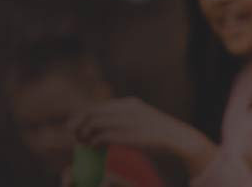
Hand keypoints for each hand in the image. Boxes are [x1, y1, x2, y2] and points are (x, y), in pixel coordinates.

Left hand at [73, 98, 216, 174]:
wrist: (178, 139)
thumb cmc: (159, 134)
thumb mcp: (142, 120)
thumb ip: (125, 120)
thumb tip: (105, 128)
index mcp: (130, 103)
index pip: (99, 105)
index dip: (84, 114)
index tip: (76, 124)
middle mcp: (127, 109)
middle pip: (93, 111)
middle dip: (79, 122)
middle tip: (73, 133)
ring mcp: (127, 120)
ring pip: (95, 122)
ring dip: (84, 132)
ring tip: (81, 141)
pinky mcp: (128, 134)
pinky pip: (103, 135)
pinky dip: (94, 141)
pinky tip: (92, 147)